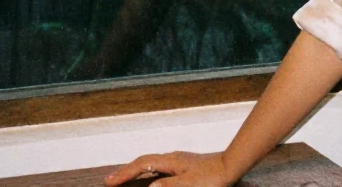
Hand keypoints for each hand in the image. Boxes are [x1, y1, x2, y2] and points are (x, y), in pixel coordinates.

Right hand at [104, 151, 234, 186]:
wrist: (231, 165)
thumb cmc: (213, 176)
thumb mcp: (189, 184)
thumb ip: (168, 186)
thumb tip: (150, 186)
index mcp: (171, 161)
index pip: (142, 165)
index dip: (124, 173)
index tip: (109, 182)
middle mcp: (172, 158)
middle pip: (143, 162)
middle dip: (126, 171)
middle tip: (109, 180)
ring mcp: (178, 160)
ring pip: (151, 163)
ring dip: (136, 170)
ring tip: (123, 177)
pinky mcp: (184, 164)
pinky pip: (159, 166)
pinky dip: (148, 171)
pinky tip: (149, 175)